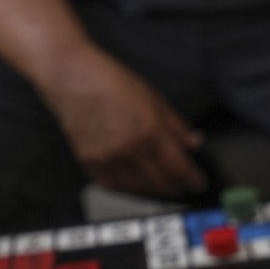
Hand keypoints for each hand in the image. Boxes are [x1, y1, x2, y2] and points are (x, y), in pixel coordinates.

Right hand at [41, 47, 205, 196]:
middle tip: (183, 185)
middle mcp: (129, 150)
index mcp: (150, 132)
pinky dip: (129, 188)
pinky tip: (137, 182)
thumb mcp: (154, 98)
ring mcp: (108, 159)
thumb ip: (176, 126)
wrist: (72, 78)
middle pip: (161, 183)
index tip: (198, 182)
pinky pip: (114, 185)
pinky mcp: (90, 162)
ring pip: (138, 189)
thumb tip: (194, 144)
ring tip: (162, 184)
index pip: (179, 168)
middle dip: (176, 187)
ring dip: (154, 190)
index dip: (192, 180)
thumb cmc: (112, 82)